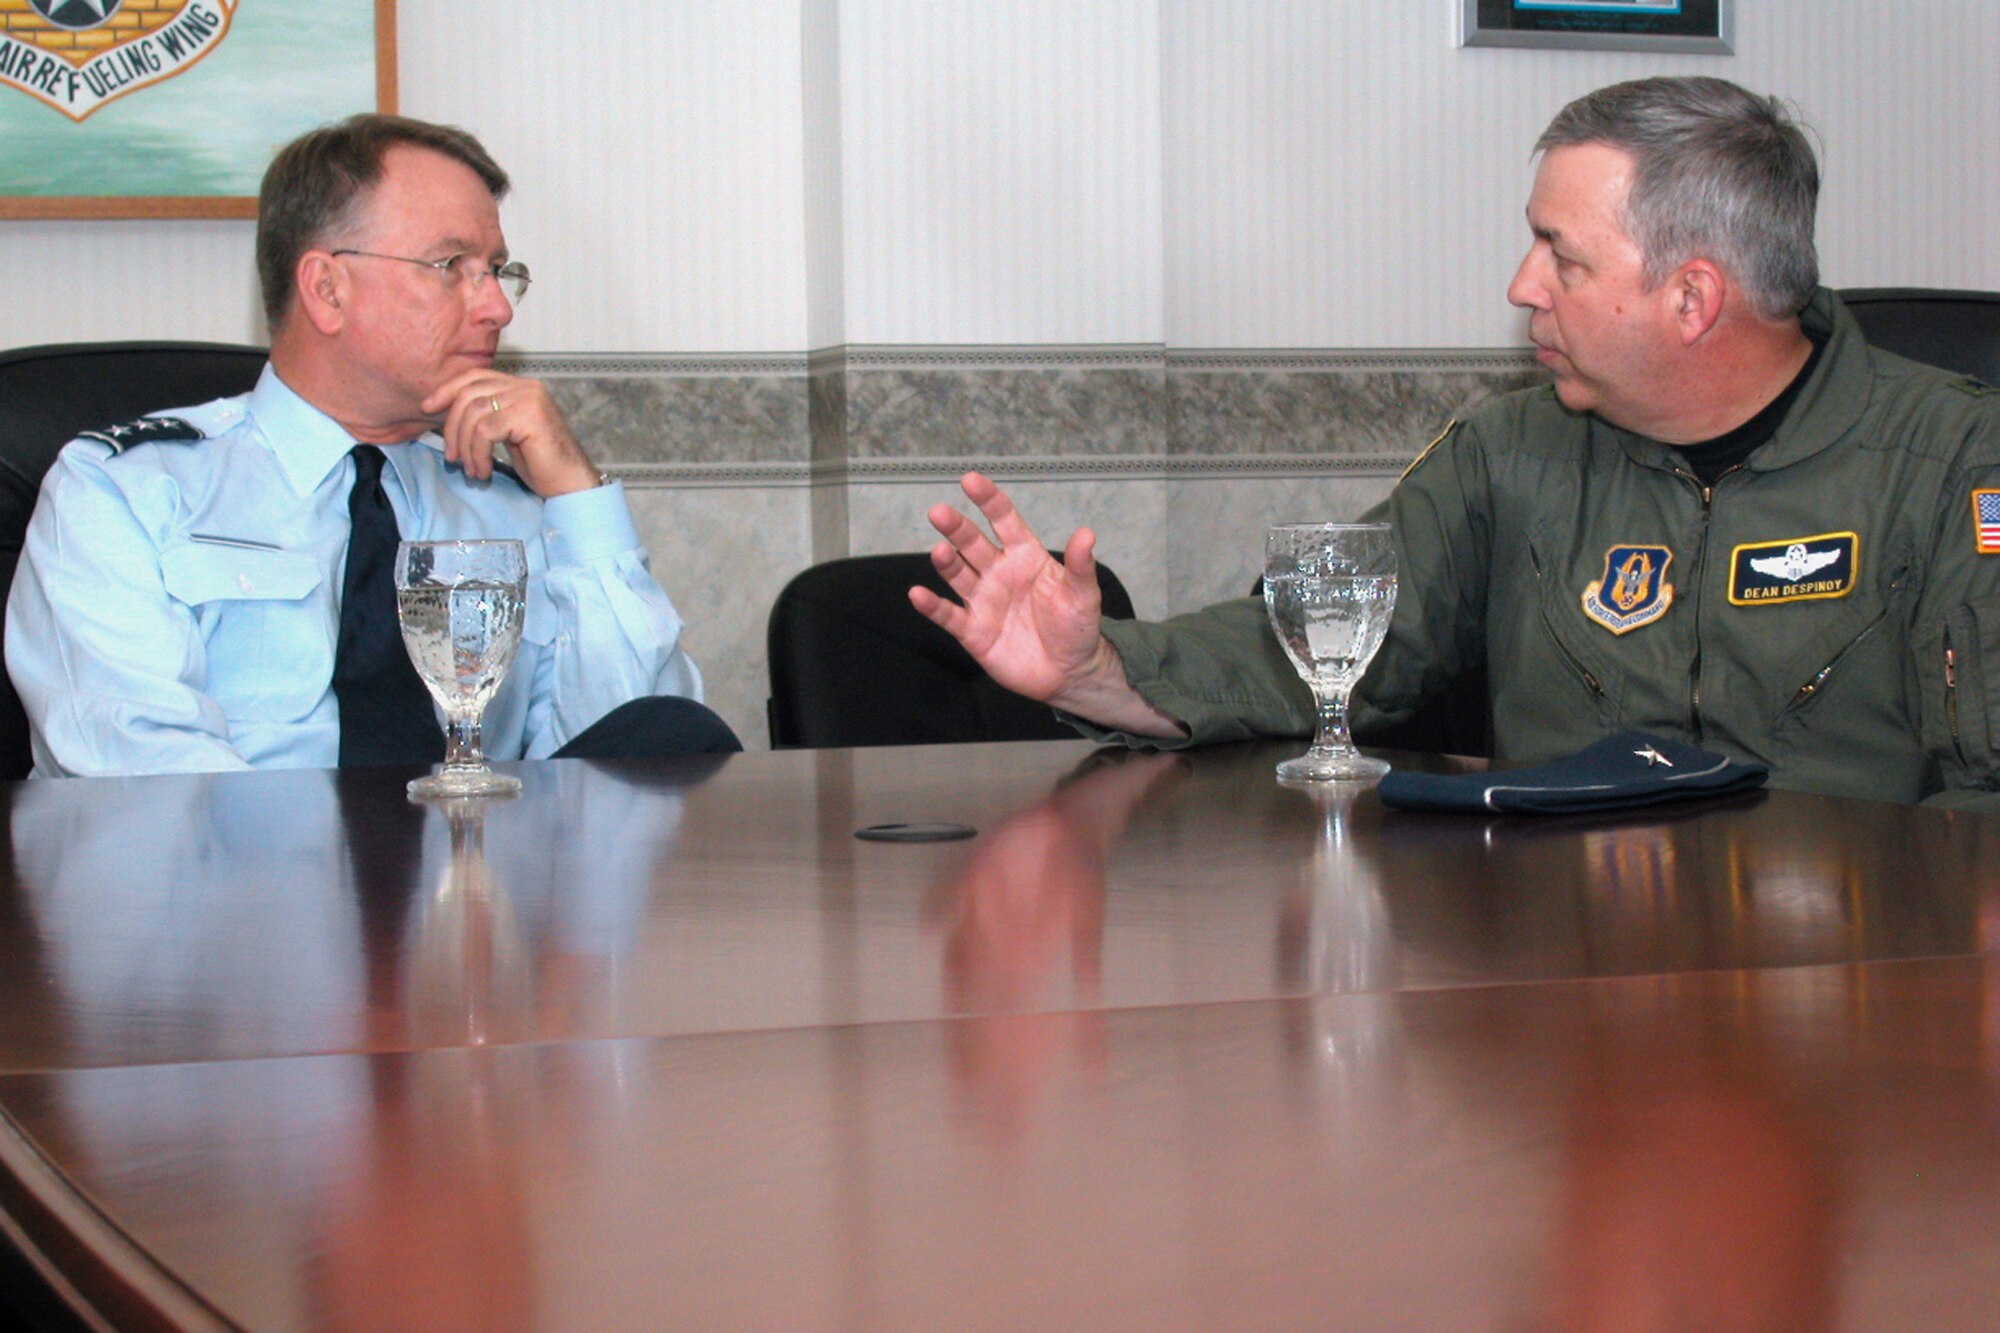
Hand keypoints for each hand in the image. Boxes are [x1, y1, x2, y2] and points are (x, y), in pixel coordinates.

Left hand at [421, 370, 600, 497]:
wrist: (570, 484)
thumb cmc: (540, 463)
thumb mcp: (506, 433)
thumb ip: (486, 415)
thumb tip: (446, 411)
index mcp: (520, 386)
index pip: (475, 376)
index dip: (447, 389)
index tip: (428, 408)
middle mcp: (526, 387)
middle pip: (469, 393)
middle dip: (452, 426)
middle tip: (451, 456)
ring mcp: (529, 399)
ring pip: (474, 413)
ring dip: (466, 446)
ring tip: (471, 469)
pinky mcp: (529, 416)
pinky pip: (485, 431)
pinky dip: (478, 454)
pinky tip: (484, 471)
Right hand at [910, 473, 1184, 736]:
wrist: (1069, 671)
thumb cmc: (1076, 626)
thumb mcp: (1084, 594)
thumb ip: (1080, 566)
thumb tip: (1087, 533)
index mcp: (1025, 556)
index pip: (1004, 521)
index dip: (988, 501)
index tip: (971, 481)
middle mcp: (998, 572)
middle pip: (973, 544)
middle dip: (957, 528)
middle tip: (939, 512)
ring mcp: (983, 600)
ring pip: (958, 575)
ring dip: (946, 562)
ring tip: (939, 551)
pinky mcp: (973, 631)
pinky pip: (948, 615)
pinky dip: (932, 606)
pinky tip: (918, 595)